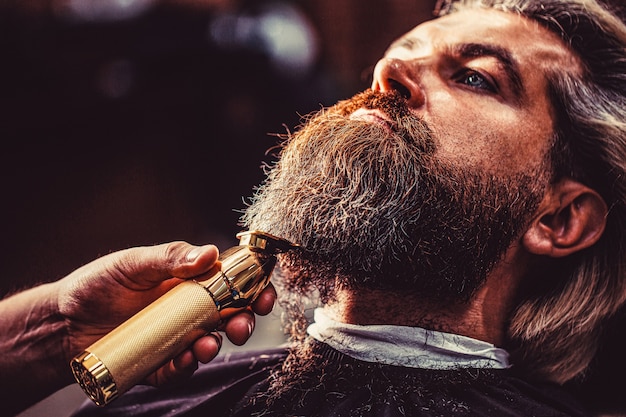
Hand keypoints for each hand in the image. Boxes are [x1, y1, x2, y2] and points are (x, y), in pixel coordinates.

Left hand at [57, 241, 276, 386]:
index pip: (231, 281)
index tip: (265, 291)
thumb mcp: (133, 263)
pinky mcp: (159, 362)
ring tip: (210, 344)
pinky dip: (187, 365)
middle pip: (230, 315)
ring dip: (219, 344)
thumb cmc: (97, 285)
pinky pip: (181, 367)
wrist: (62, 322)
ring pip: (211, 342)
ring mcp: (176, 337)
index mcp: (189, 281)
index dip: (253, 286)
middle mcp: (188, 309)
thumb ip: (171, 258)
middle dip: (246, 320)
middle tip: (244, 322)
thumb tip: (210, 253)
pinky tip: (184, 358)